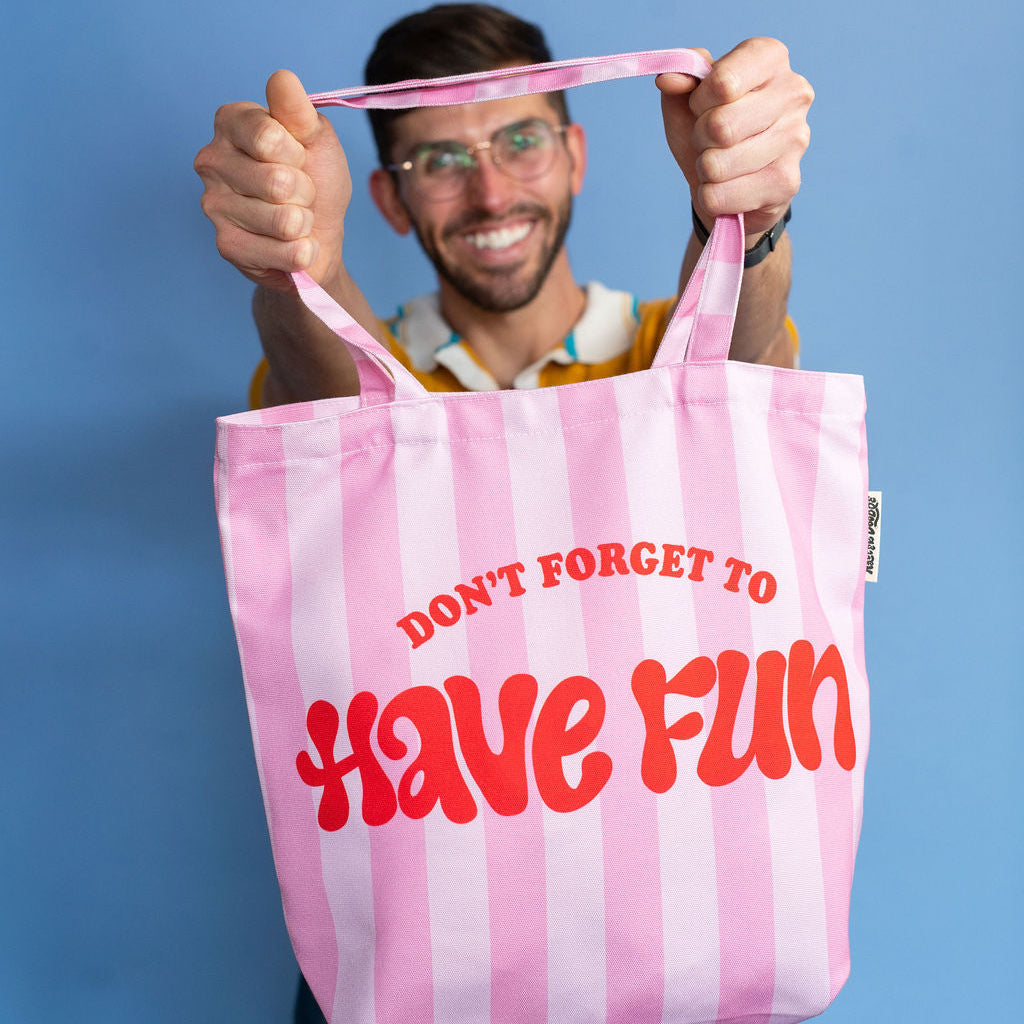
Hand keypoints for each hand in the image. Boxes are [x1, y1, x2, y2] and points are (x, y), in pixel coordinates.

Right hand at [194, 70, 351, 291]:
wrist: (320, 236)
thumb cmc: (317, 181)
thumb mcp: (317, 139)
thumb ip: (299, 111)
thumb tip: (282, 78)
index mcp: (231, 123)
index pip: (268, 137)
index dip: (299, 154)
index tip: (299, 157)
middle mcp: (211, 160)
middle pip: (278, 183)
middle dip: (306, 194)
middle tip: (300, 194)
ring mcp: (214, 205)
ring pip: (283, 221)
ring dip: (304, 224)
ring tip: (296, 220)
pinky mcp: (226, 245)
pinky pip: (281, 253)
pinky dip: (300, 253)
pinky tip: (291, 246)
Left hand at [656, 38, 812, 242]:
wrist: (730, 180)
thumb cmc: (709, 130)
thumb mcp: (686, 100)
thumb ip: (678, 79)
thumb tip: (667, 79)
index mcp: (770, 57)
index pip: (723, 82)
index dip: (699, 102)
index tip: (702, 106)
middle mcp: (793, 92)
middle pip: (720, 126)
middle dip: (700, 139)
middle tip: (708, 140)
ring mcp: (796, 138)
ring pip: (717, 165)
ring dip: (704, 170)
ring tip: (719, 164)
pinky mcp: (787, 182)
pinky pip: (720, 196)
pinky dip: (710, 197)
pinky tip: (728, 188)